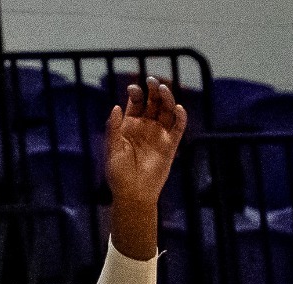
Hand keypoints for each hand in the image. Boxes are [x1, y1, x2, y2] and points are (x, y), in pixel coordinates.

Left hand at [103, 76, 186, 204]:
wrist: (133, 193)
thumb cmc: (118, 174)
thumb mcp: (112, 149)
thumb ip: (113, 128)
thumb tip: (116, 106)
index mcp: (130, 125)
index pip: (136, 102)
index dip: (136, 93)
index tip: (133, 89)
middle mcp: (146, 126)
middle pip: (153, 102)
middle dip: (153, 90)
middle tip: (152, 81)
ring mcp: (159, 134)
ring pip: (167, 110)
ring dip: (167, 98)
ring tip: (163, 89)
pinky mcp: (171, 144)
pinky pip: (178, 127)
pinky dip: (180, 116)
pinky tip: (177, 108)